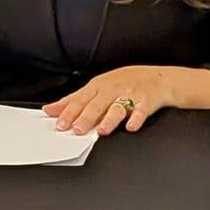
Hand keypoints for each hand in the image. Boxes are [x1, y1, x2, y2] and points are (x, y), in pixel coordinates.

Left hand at [43, 65, 209, 135]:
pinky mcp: (147, 100)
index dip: (70, 111)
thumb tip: (50, 110)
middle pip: (97, 104)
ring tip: (102, 130)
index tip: (59, 123)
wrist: (160, 79)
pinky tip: (132, 126)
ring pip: (118, 107)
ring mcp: (131, 93)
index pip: (81, 99)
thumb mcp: (99, 87)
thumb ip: (74, 100)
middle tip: (76, 130)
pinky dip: (136, 118)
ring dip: (109, 118)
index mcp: (100, 86)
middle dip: (86, 117)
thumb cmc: (126, 83)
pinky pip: (141, 110)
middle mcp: (114, 88)